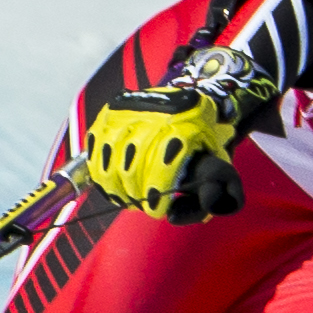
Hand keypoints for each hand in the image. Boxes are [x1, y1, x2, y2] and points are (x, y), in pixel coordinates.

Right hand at [85, 83, 254, 223]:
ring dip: (116, 186)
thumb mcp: (218, 157)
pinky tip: (112, 181)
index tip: (156, 209)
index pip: (160, 168)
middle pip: (129, 169)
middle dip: (135, 194)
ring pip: (108, 160)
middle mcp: (153, 116)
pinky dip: (100, 169)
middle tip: (143, 204)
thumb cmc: (205, 136)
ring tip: (127, 196)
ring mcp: (128, 112)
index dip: (155, 196)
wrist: (191, 98)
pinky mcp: (110, 111)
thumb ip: (210, 187)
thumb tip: (181, 214)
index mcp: (184, 127)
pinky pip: (94, 147)